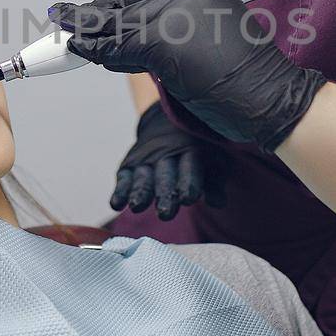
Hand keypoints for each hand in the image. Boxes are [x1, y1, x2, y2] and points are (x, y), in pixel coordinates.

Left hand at [50, 0, 325, 152]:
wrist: (271, 96)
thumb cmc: (249, 78)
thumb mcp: (214, 39)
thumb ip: (179, 30)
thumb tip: (134, 41)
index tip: (101, 7)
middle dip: (95, 13)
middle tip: (66, 17)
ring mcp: (173, 12)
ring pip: (116, 21)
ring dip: (84, 29)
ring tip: (61, 31)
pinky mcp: (159, 39)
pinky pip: (115, 45)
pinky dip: (92, 50)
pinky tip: (75, 48)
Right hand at [114, 102, 226, 220]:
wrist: (168, 121)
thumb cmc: (198, 153)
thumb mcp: (211, 164)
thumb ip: (213, 185)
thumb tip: (219, 204)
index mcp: (192, 151)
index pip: (190, 168)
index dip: (188, 183)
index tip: (188, 199)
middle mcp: (166, 154)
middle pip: (165, 176)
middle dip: (164, 193)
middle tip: (165, 213)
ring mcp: (146, 159)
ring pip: (143, 177)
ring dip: (139, 192)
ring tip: (137, 207)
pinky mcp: (129, 165)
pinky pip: (124, 178)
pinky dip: (120, 191)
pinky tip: (116, 204)